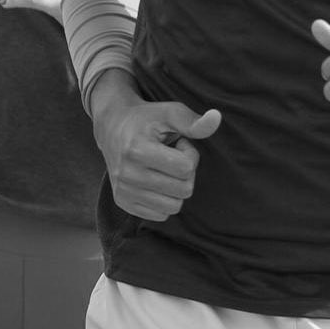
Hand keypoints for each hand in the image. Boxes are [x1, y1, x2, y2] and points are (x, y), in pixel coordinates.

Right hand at [92, 81, 220, 220]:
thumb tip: (217, 118)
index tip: (179, 143)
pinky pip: (160, 215)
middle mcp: (127, 174)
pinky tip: (155, 180)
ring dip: (175, 188)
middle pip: (183, 190)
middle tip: (171, 156)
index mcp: (137, 150)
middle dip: (185, 172)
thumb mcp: (170, 113)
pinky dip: (164, 199)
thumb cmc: (147, 119)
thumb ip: (194, 121)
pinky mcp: (122, 202)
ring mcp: (123, 190)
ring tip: (163, 168)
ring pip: (174, 206)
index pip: (186, 168)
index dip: (190, 154)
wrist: (112, 127)